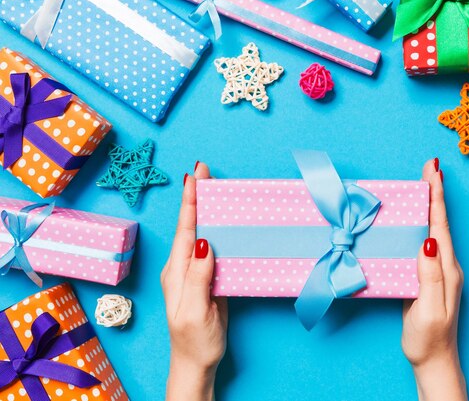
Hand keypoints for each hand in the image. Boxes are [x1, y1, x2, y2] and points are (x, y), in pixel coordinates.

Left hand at [161, 162, 227, 400]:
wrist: (196, 364)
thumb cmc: (194, 342)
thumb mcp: (194, 311)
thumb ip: (197, 278)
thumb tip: (205, 243)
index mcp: (176, 272)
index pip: (185, 231)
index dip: (190, 203)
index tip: (194, 177)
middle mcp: (182, 268)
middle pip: (191, 226)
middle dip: (196, 196)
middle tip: (203, 170)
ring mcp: (195, 272)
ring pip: (202, 233)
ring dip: (207, 209)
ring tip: (213, 186)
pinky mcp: (208, 279)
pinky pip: (213, 247)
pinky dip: (218, 229)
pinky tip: (225, 221)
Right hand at [401, 159, 466, 400]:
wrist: (433, 361)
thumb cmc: (429, 339)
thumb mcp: (428, 309)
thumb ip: (430, 276)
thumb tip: (429, 241)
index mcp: (447, 270)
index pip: (441, 227)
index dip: (437, 198)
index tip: (434, 172)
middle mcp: (445, 266)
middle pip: (439, 223)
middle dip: (434, 193)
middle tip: (429, 167)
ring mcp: (436, 271)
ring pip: (432, 230)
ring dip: (427, 206)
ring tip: (422, 184)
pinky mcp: (426, 277)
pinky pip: (422, 243)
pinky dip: (418, 225)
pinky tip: (410, 220)